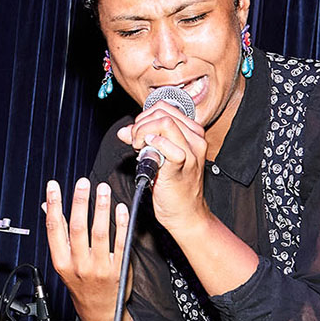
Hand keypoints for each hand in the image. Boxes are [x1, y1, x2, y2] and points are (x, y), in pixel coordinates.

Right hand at [43, 178, 131, 320]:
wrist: (101, 312)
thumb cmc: (82, 285)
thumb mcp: (64, 263)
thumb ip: (59, 235)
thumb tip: (48, 208)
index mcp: (62, 262)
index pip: (55, 228)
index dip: (53, 205)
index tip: (53, 186)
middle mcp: (78, 264)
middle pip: (78, 228)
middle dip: (79, 202)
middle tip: (83, 183)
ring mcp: (99, 267)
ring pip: (100, 233)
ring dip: (101, 208)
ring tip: (102, 189)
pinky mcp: (117, 268)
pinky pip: (120, 242)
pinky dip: (121, 224)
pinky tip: (120, 209)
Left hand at [118, 100, 207, 232]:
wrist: (185, 213)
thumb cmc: (173, 186)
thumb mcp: (157, 157)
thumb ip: (142, 140)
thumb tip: (124, 131)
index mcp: (191, 133)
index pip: (165, 107)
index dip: (144, 116)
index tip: (136, 132)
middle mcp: (195, 139)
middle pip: (163, 113)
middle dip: (141, 124)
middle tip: (134, 142)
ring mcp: (191, 152)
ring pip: (165, 123)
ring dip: (144, 132)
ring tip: (138, 148)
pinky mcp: (183, 167)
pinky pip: (169, 146)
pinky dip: (154, 145)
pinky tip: (146, 153)